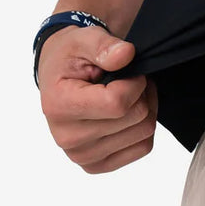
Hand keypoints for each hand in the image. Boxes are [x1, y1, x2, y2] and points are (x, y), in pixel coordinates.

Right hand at [38, 25, 157, 172]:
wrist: (60, 78)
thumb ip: (102, 45)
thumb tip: (126, 54)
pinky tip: (128, 113)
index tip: (128, 70)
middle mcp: (68, 138)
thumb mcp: (81, 40)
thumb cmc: (69, 59)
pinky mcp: (99, 165)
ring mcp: (84, 157)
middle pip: (135, 118)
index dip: (134, 83)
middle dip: (140, 94)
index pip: (117, 103)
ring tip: (128, 94)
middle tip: (129, 81)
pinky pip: (143, 147)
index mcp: (58, 106)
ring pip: (144, 133)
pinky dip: (143, 127)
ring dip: (145, 109)